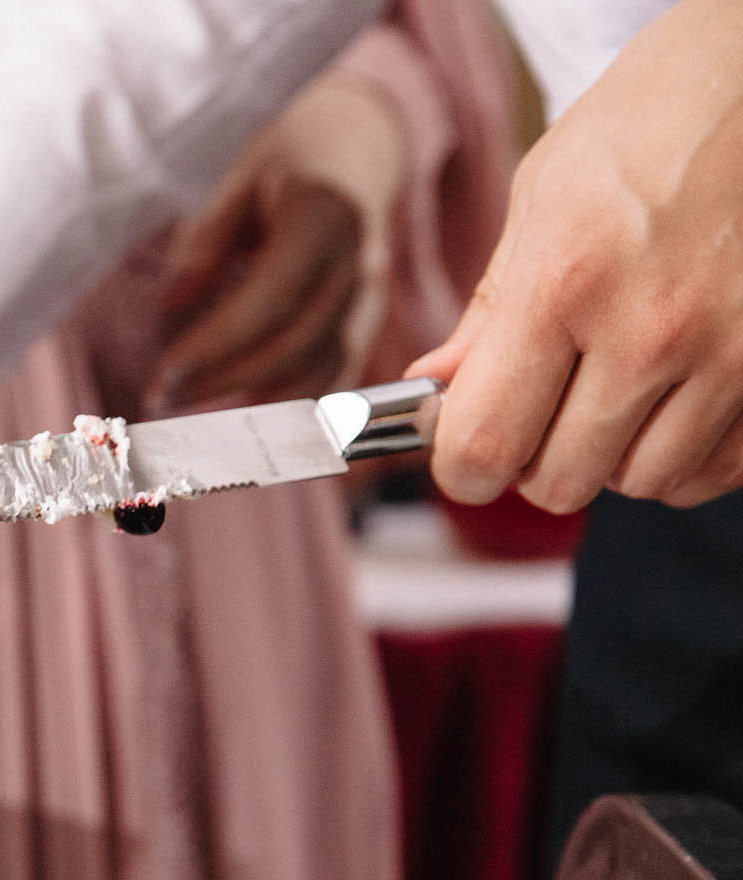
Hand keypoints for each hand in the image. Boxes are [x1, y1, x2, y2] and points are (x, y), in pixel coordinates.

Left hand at [153, 71, 408, 408]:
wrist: (355, 156)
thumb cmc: (284, 169)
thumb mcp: (238, 184)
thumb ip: (206, 242)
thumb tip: (171, 304)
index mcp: (323, 218)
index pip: (271, 298)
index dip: (218, 344)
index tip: (166, 374)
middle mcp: (357, 264)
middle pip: (294, 344)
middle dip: (224, 380)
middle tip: (162, 398)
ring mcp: (369, 299)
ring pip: (319, 372)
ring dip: (253, 406)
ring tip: (191, 411)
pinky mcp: (367, 325)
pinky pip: (336, 380)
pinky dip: (292, 410)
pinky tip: (244, 421)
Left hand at [408, 0, 742, 511]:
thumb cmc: (650, 125)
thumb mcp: (542, 197)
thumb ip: (489, 310)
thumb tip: (437, 388)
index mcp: (566, 282)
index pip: (486, 443)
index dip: (461, 466)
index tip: (463, 451)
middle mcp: (652, 329)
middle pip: (560, 481)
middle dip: (535, 458)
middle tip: (543, 406)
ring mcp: (732, 354)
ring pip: (644, 483)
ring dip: (616, 456)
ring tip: (616, 388)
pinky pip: (718, 470)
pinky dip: (687, 453)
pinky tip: (674, 397)